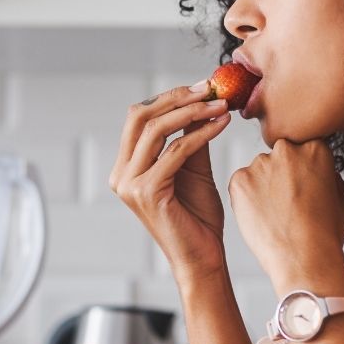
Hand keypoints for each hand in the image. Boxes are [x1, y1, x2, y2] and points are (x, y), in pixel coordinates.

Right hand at [109, 81, 233, 281]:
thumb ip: (189, 137)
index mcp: (126, 167)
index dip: (169, 97)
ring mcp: (130, 184)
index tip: (202, 86)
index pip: (139, 118)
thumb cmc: (198, 218)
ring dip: (191, 112)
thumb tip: (200, 102)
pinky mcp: (147, 192)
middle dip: (176, 98)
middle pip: (140, 117)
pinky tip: (221, 124)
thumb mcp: (193, 168)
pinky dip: (201, 133)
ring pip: (156, 130)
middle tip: (209, 89)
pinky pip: (176, 151)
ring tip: (220, 104)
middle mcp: (121, 174)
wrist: (203, 257)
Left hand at [228, 139, 343, 286]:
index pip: (303, 149)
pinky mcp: (239, 180)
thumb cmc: (326, 234)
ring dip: (263, 186)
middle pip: (279, 157)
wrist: (304, 258)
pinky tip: (260, 218)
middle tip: (287, 203)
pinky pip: (241, 185)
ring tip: (274, 215)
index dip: (303, 171)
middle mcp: (286, 150)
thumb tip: (321, 172)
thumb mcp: (342, 199)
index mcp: (315, 148)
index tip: (303, 188)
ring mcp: (260, 164)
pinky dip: (247, 199)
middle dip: (282, 175)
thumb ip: (330, 176)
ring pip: (259, 171)